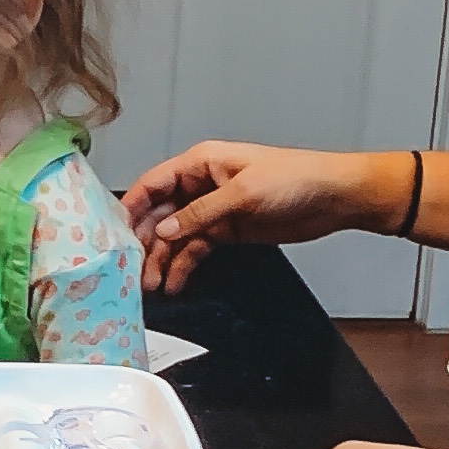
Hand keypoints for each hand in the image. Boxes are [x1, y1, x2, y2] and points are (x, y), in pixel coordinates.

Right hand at [123, 141, 394, 295]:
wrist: (334, 197)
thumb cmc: (295, 179)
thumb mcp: (243, 194)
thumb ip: (200, 214)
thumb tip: (163, 232)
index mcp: (202, 163)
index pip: (154, 183)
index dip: (132, 206)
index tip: (114, 232)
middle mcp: (201, 185)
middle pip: (160, 214)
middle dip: (144, 241)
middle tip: (131, 269)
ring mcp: (213, 209)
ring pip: (176, 236)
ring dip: (162, 259)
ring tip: (151, 285)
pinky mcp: (227, 230)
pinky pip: (196, 249)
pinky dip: (184, 265)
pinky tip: (175, 283)